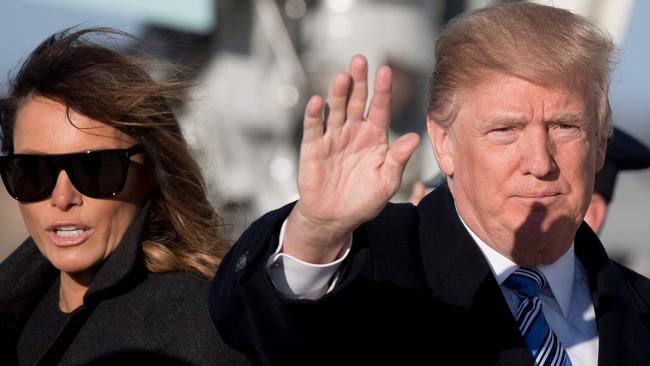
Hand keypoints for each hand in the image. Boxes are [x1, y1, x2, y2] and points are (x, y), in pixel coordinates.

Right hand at [283, 55, 419, 262]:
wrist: (335, 218)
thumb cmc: (364, 200)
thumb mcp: (386, 182)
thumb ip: (398, 159)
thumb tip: (416, 137)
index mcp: (374, 136)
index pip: (380, 108)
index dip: (383, 90)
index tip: (386, 71)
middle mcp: (354, 131)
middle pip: (357, 100)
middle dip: (359, 81)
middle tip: (360, 59)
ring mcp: (333, 137)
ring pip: (336, 109)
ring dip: (338, 93)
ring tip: (343, 77)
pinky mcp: (313, 147)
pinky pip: (314, 127)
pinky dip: (314, 114)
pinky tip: (317, 102)